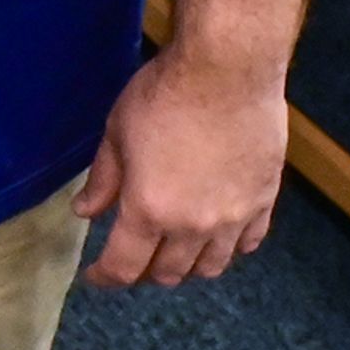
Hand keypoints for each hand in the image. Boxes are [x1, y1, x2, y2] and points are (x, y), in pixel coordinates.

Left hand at [77, 45, 287, 287]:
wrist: (227, 71)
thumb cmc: (163, 95)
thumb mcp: (116, 133)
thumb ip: (103, 180)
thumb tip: (84, 212)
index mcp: (149, 211)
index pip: (124, 267)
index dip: (105, 278)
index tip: (95, 276)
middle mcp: (193, 226)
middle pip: (169, 273)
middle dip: (144, 272)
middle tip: (132, 256)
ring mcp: (234, 218)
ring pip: (211, 266)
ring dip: (187, 265)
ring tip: (172, 251)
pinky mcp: (264, 202)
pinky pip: (248, 243)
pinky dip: (229, 248)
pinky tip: (217, 235)